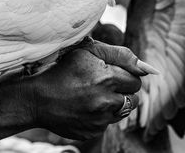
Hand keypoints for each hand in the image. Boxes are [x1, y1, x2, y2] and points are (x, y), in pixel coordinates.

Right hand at [29, 41, 146, 139]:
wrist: (38, 99)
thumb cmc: (62, 71)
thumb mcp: (86, 52)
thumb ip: (119, 55)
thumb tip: (146, 67)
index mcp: (106, 79)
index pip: (136, 80)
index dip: (124, 75)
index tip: (111, 73)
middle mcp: (106, 102)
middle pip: (134, 98)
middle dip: (123, 90)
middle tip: (104, 84)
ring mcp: (100, 120)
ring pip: (123, 111)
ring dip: (114, 103)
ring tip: (93, 96)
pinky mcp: (93, 132)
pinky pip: (107, 123)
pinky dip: (101, 115)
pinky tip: (84, 107)